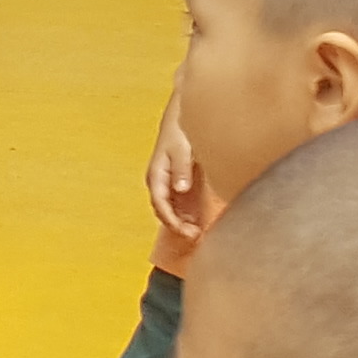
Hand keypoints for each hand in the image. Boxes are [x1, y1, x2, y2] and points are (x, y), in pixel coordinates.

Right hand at [143, 102, 200, 234]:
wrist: (182, 120)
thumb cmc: (180, 133)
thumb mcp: (182, 150)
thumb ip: (181, 169)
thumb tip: (179, 188)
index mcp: (156, 176)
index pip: (160, 204)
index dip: (171, 221)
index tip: (185, 232)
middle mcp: (160, 183)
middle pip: (164, 211)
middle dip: (177, 226)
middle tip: (195, 237)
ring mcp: (170, 185)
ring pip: (172, 211)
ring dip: (183, 223)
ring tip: (199, 234)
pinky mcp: (180, 184)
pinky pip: (181, 206)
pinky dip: (188, 216)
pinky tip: (200, 223)